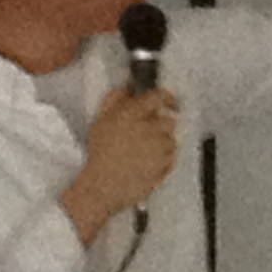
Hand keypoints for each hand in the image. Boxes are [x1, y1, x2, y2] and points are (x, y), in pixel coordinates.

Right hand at [63, 86, 178, 240]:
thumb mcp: (101, 121)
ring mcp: (160, 147)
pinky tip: (146, 164)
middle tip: (146, 136)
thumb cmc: (100, 154)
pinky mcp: (166, 164)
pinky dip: (163, 160)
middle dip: (160, 127)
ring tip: (142, 154)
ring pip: (171, 140)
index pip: (159, 96)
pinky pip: (171, 157)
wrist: (102, 186)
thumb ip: (116, 99)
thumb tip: (129, 86)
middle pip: (169, 121)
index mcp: (132, 114)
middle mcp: (150, 128)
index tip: (168, 102)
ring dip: (161, 144)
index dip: (167, 97)